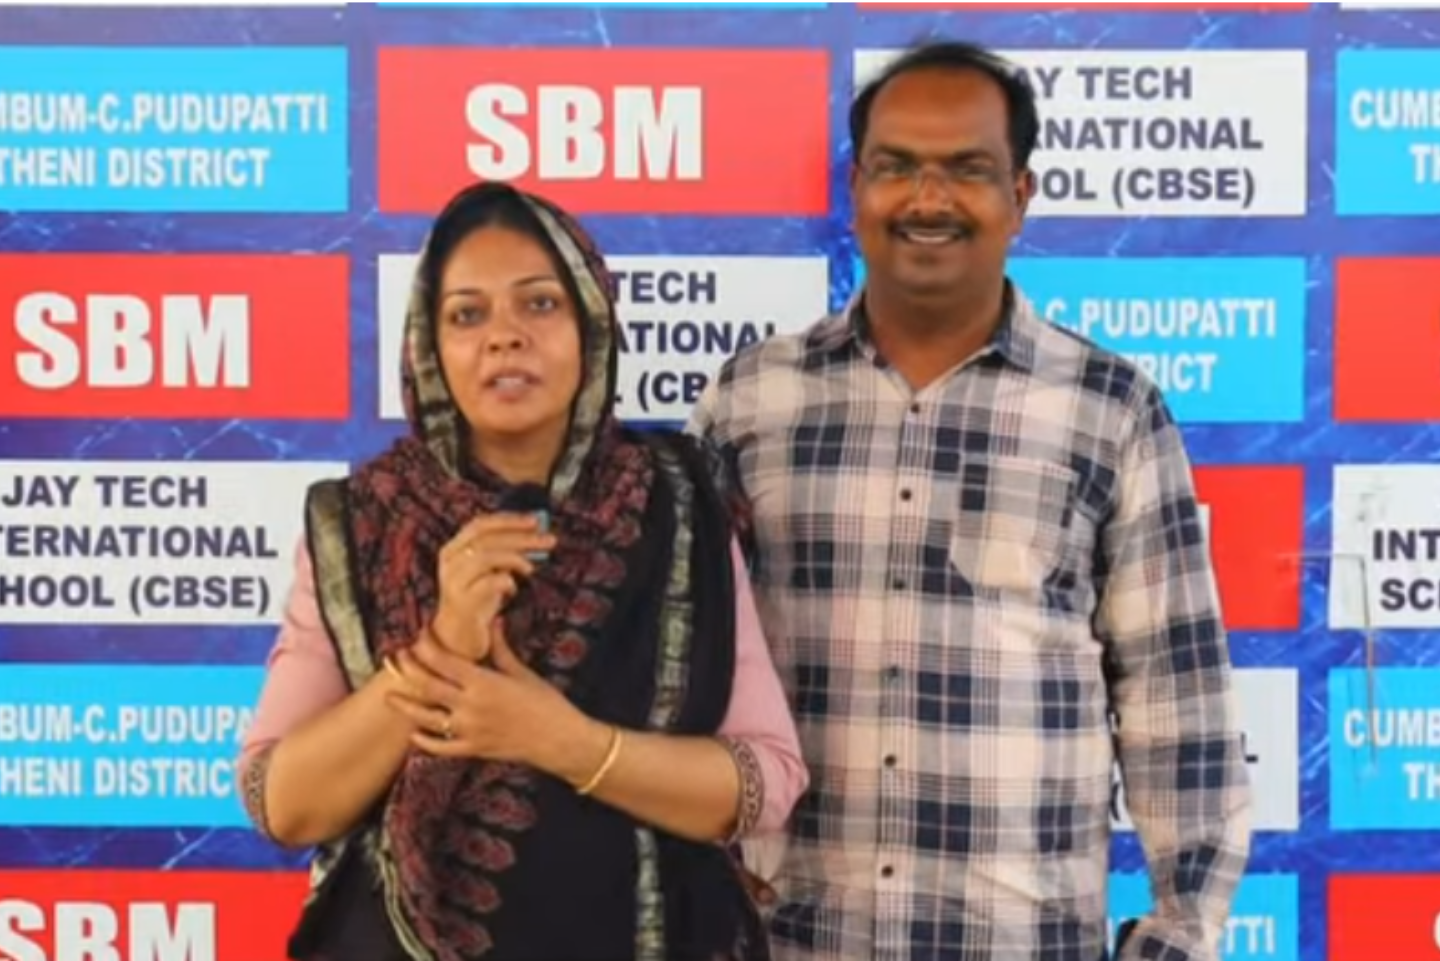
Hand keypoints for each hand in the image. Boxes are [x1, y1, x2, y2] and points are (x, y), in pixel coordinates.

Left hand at [385, 621, 607, 776]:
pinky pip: (441, 748)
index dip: (426, 646)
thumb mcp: (523, 673)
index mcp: (483, 682)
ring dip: (405, 707)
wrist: (560, 740)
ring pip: (426, 718)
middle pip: (427, 685)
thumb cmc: (547, 703)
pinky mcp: (473, 750)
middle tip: (396, 658)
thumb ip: (501, 648)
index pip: (443, 660)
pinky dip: (424, 741)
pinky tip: (414, 733)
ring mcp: (469, 730)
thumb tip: (494, 621)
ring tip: (389, 696)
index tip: (419, 636)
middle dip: (408, 669)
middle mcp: (471, 706)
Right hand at [430, 514, 555, 660]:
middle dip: (521, 538)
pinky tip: (513, 589)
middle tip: (548, 540)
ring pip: (485, 557)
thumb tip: (536, 533)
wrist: (456, 638)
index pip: (480, 525)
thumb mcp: (489, 571)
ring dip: (514, 558)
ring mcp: (454, 582)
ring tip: (531, 568)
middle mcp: (450, 562)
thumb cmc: (477, 600)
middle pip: (487, 539)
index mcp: (454, 549)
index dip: (509, 520)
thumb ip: (505, 552)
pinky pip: (488, 583)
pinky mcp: (462, 602)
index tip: (535, 521)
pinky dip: (507, 581)